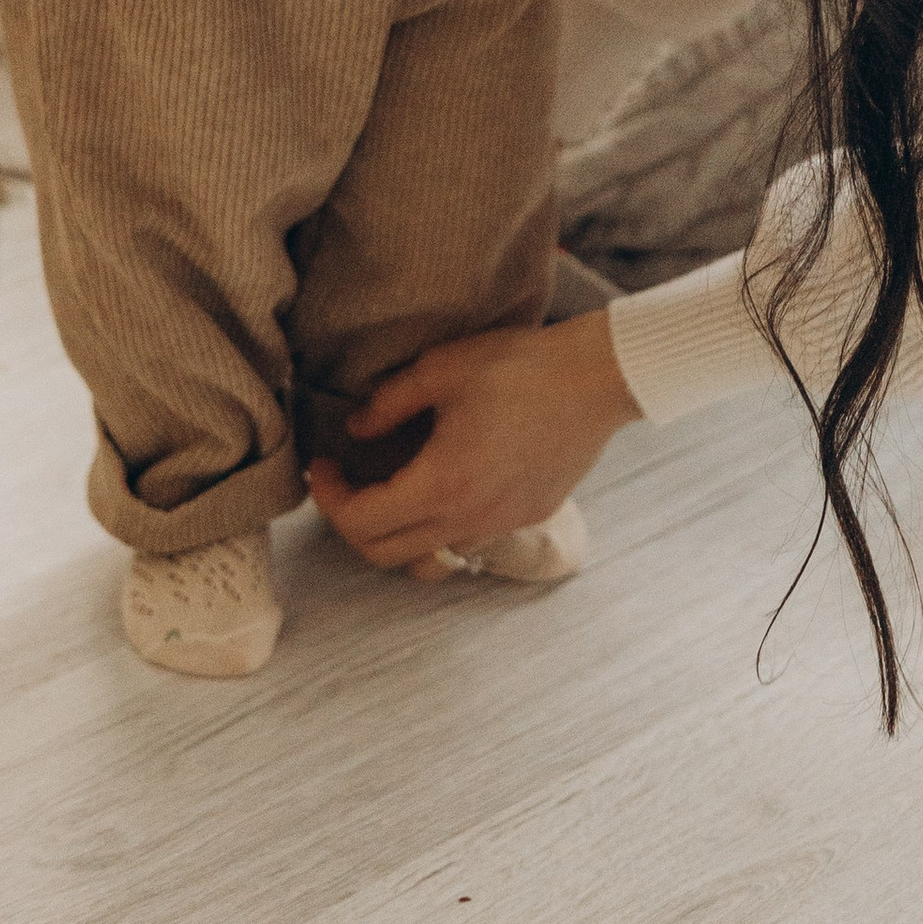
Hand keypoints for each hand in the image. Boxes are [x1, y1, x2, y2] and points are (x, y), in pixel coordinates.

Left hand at [307, 307, 638, 573]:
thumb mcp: (440, 368)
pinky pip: (469, 540)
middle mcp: (470, 518)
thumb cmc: (521, 366)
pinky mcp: (529, 517)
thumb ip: (387, 403)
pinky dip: (442, 526)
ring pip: (429, 557)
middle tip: (345, 484)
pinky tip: (446, 486)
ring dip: (397, 534)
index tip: (322, 465)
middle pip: (385, 555)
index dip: (327, 497)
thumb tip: (355, 429)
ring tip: (391, 493)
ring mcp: (503, 524)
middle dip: (351, 524)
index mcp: (442, 484)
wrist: (600, 378)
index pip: (360, 521)